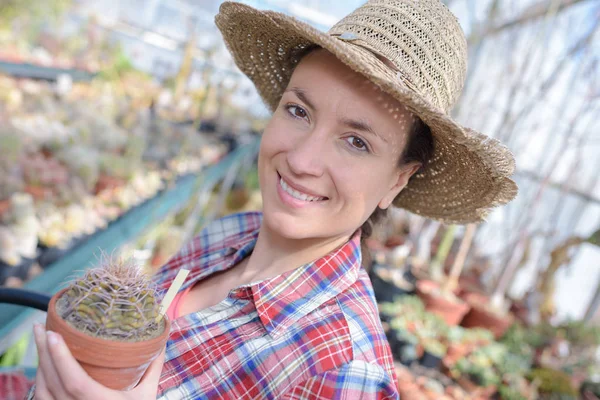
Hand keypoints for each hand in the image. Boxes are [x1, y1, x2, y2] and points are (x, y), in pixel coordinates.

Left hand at [33, 323, 164, 399]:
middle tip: (41, 326)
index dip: (61, 358)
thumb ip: (153, 368)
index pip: (75, 382)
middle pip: (51, 382)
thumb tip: (161, 338)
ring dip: (40, 363)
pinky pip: (43, 397)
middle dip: (43, 352)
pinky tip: (44, 363)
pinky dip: (41, 378)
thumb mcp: (146, 395)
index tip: (54, 334)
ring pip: (43, 389)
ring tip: (41, 339)